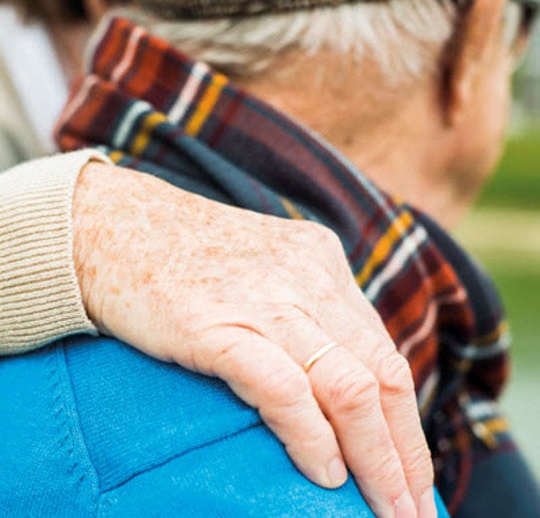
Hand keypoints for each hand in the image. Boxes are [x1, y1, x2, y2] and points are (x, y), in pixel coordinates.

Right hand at [73, 162, 435, 517]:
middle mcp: (306, 276)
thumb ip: (302, 315)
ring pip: (347, 386)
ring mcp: (265, 298)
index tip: (411, 470)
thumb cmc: (183, 258)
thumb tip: (332, 387)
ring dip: (376, 460)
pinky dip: (312, 439)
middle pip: (381, 374)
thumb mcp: (261, 274)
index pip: (383, 352)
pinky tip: (325, 475)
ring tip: (388, 511)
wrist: (111, 226)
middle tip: (414, 511)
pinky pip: (284, 388)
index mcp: (321, 263)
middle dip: (405, 453)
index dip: (404, 420)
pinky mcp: (217, 323)